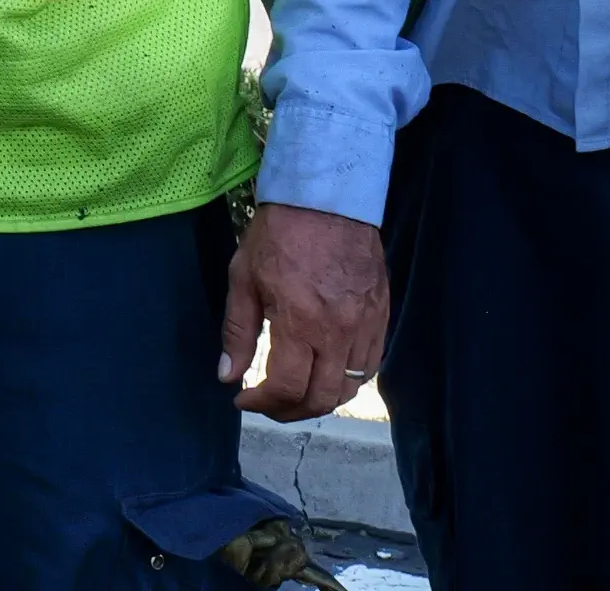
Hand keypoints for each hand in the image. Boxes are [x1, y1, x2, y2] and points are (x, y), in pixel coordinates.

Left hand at [220, 201, 386, 421]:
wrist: (327, 199)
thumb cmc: (279, 235)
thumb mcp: (243, 278)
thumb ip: (237, 332)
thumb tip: (227, 376)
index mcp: (300, 322)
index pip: (287, 388)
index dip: (262, 404)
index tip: (243, 400)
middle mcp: (339, 332)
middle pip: (322, 398)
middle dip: (289, 411)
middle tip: (268, 404)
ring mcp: (366, 326)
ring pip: (351, 388)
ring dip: (320, 400)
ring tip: (296, 392)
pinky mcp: (382, 316)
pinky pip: (371, 366)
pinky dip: (349, 380)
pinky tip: (327, 373)